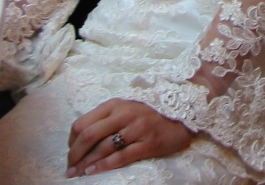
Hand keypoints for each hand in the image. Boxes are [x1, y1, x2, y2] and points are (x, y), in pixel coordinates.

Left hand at [66, 98, 192, 177]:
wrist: (182, 115)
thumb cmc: (149, 114)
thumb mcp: (126, 109)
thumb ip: (106, 118)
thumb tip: (81, 138)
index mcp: (115, 104)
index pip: (83, 122)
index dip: (72, 140)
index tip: (70, 152)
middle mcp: (125, 114)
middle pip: (90, 135)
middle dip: (75, 154)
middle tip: (69, 167)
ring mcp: (137, 128)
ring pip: (103, 147)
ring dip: (86, 164)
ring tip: (76, 174)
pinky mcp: (148, 143)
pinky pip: (121, 157)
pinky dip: (104, 166)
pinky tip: (93, 173)